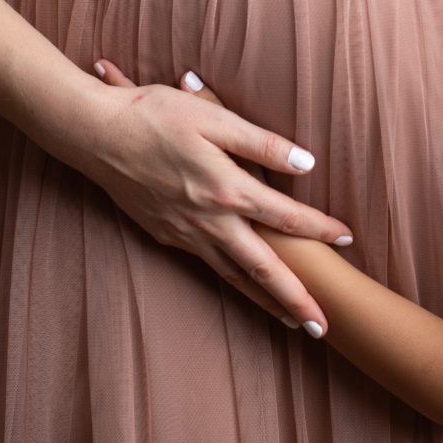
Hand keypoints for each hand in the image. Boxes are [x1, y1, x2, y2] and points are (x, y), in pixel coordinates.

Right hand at [71, 59, 354, 333]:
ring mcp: (184, 233)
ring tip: (291, 322)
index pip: (285, 216)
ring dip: (264, 302)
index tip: (348, 240)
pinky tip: (241, 286)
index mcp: (227, 188)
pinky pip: (206, 266)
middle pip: (262, 269)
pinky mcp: (164, 236)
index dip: (320, 228)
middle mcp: (209, 221)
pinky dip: (230, 282)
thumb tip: (306, 164)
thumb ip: (262, 144)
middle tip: (323, 328)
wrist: (95, 134)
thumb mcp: (213, 117)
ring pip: (233, 276)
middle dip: (295, 300)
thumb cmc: (155, 114)